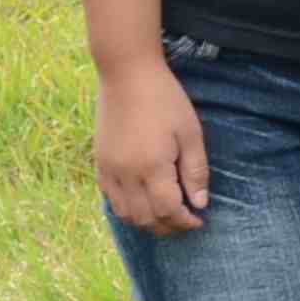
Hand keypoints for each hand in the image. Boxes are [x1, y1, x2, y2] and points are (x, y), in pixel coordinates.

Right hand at [95, 56, 210, 234]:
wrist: (126, 74)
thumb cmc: (165, 100)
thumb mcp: (190, 133)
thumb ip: (196, 171)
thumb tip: (200, 203)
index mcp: (152, 167)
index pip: (168, 211)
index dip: (185, 222)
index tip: (199, 220)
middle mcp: (126, 174)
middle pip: (146, 218)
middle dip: (168, 226)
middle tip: (186, 221)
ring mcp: (109, 169)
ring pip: (125, 213)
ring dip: (147, 221)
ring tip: (166, 215)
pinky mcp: (99, 162)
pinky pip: (110, 198)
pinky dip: (127, 208)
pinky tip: (143, 202)